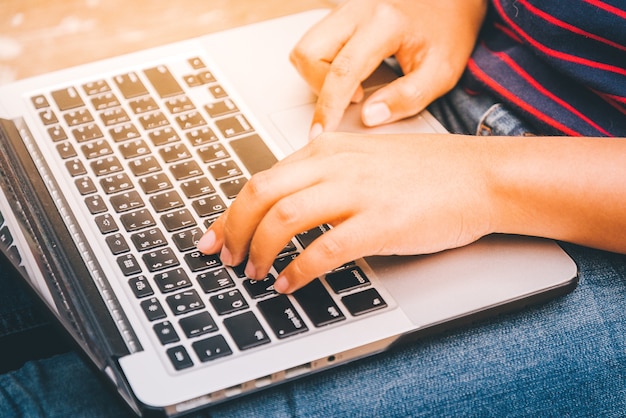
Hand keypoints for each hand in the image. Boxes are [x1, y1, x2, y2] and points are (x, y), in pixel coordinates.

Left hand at [197, 133, 493, 292]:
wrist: (479, 176)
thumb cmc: (425, 172)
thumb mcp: (363, 159)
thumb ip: (322, 176)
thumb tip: (282, 208)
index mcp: (327, 150)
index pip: (262, 178)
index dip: (229, 212)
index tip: (214, 236)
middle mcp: (336, 165)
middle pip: (261, 194)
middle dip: (233, 230)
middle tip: (226, 258)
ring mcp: (359, 192)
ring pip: (284, 217)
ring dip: (260, 249)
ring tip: (254, 273)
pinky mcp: (381, 223)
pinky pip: (324, 249)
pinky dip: (298, 270)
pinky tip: (288, 284)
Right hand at [289, 0, 486, 137]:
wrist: (451, 4)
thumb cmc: (447, 34)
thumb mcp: (439, 73)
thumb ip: (406, 98)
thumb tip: (369, 117)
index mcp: (384, 24)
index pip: (342, 70)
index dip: (329, 107)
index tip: (322, 132)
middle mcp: (358, 11)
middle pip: (308, 52)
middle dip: (318, 86)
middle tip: (353, 100)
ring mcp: (347, 11)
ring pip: (306, 47)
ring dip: (317, 76)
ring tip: (352, 88)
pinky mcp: (343, 16)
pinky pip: (315, 43)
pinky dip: (321, 66)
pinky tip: (349, 75)